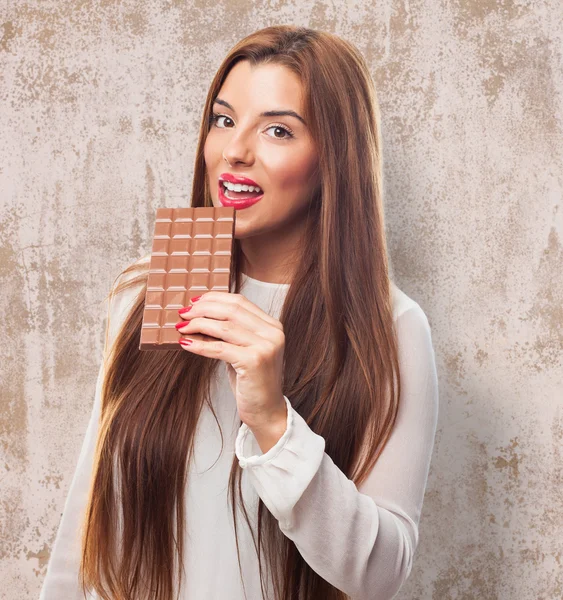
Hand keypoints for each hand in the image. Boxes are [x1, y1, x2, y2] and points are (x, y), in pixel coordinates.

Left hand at [175, 292, 286, 429]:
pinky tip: (186, 344)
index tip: (194, 301)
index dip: (214, 298)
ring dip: (198, 325)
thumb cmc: (252, 382)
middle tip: (183, 313)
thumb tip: (197, 317)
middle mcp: (272, 333)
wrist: (266, 411)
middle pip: (231, 310)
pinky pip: (219, 348)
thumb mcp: (241, 351)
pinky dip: (200, 345)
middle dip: (203, 309)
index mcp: (272, 326)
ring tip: (181, 327)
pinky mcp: (254, 361)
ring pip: (224, 327)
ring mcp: (265, 347)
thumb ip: (228, 333)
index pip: (240, 301)